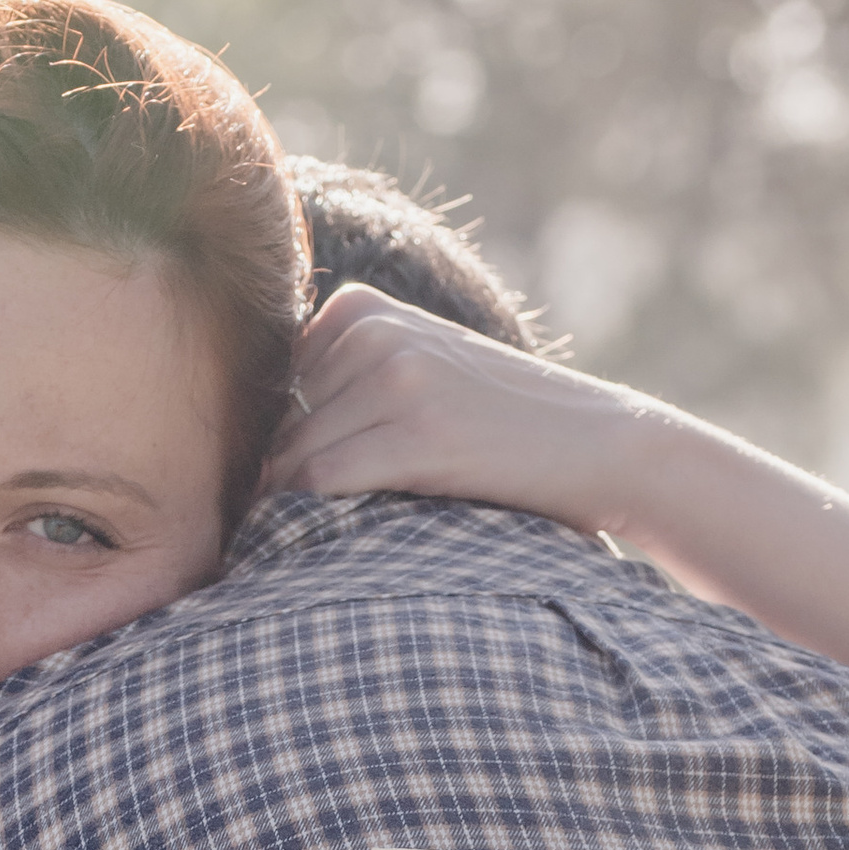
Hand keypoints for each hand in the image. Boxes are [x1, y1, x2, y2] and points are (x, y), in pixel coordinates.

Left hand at [268, 284, 639, 536]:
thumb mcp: (420, 366)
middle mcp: (375, 332)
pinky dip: (310, 518)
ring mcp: (398, 378)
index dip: (267, 444)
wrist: (601, 443)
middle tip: (276, 528)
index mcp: (363, 308)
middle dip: (273, 478)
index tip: (272, 488)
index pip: (268, 385)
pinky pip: (323, 481)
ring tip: (302, 541)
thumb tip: (247, 442)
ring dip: (289, 507)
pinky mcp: (420, 434)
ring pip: (292, 457)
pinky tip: (325, 542)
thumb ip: (343, 378)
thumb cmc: (503, 421)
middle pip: (275, 424)